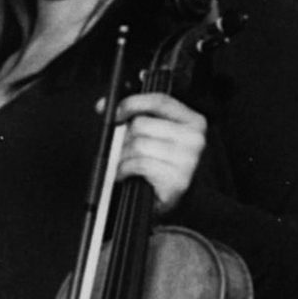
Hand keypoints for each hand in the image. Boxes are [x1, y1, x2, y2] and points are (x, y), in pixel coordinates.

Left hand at [110, 91, 206, 210]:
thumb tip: (103, 106)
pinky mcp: (176, 179)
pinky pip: (139, 165)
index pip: (160, 101)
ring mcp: (187, 160)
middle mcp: (194, 138)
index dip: (133, 103)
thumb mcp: (156, 134)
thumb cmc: (162, 164)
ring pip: (138, 145)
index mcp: (193, 121)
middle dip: (124, 137)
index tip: (116, 112)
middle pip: (142, 124)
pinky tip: (125, 174)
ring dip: (123, 156)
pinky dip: (125, 169)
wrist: (173, 197)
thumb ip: (136, 115)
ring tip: (124, 163)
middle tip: (121, 148)